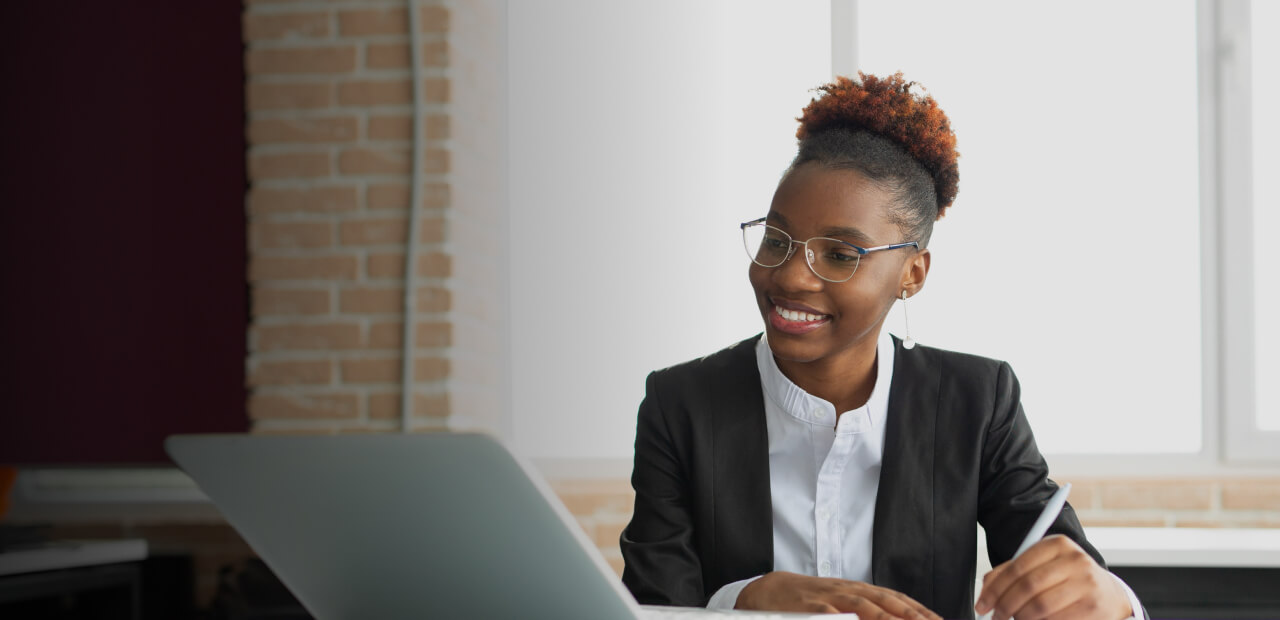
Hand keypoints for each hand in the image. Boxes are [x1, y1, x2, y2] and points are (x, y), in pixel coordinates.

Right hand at [738, 571, 941, 617]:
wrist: (771, 590)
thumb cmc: (809, 600)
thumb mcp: (840, 601)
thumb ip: (865, 610)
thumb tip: (893, 617)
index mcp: (857, 590)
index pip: (894, 598)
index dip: (918, 609)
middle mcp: (847, 591)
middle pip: (884, 601)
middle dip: (910, 614)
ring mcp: (829, 599)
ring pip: (863, 606)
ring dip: (886, 617)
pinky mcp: (810, 608)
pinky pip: (830, 615)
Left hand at [976, 535, 1131, 619]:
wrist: (1108, 593)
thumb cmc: (1067, 578)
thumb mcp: (1042, 565)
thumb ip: (1012, 571)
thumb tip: (986, 587)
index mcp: (1057, 544)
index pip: (1017, 567)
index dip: (995, 589)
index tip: (982, 604)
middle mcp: (1075, 560)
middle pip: (1028, 587)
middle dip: (1005, 606)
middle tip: (995, 617)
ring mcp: (1087, 583)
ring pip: (1041, 606)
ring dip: (1021, 617)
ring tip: (1015, 618)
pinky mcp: (1093, 607)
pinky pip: (1055, 619)